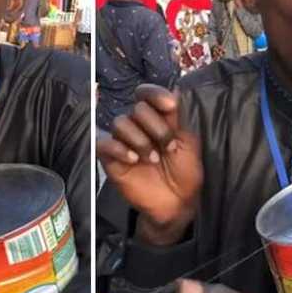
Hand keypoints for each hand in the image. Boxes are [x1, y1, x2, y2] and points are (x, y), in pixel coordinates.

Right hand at [95, 85, 202, 244]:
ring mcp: (122, 141)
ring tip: (152, 159)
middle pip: (137, 109)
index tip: (170, 106)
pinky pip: (104, 144)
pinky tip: (134, 160)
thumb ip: (178, 117)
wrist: (176, 202)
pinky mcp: (110, 159)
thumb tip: (174, 90)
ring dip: (140, 140)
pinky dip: (119, 149)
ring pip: (120, 123)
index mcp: (156, 117)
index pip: (146, 94)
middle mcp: (137, 125)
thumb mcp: (187, 141)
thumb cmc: (184, 171)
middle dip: (156, 127)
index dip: (155, 94)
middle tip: (168, 148)